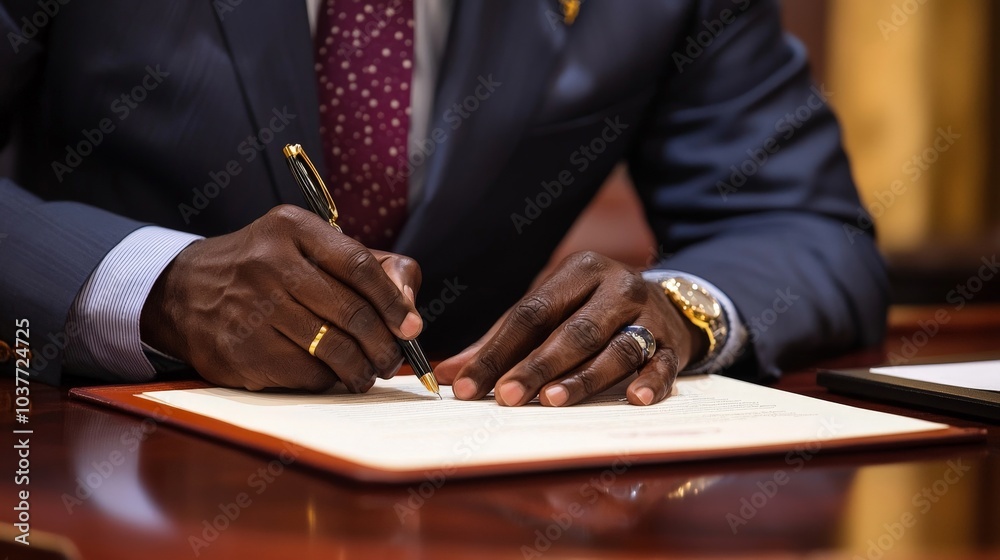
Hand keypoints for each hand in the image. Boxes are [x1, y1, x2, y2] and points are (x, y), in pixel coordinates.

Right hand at [140, 205, 421, 391]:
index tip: (411, 328)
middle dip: (384, 344)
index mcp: (292, 228)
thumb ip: (370, 267)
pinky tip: (329, 375)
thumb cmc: (268, 269)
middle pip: (350, 312)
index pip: (359, 265)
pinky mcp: (239, 351)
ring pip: (332, 349)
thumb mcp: (309, 246)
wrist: (185, 290)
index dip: (393, 302)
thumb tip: (411, 315)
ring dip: (362, 368)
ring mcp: (250, 308)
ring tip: (369, 372)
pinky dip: (327, 380)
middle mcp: (268, 263)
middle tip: (394, 358)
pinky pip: (305, 374)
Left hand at [436, 252, 705, 405]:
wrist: (671, 303)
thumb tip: (448, 376)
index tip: (468, 387)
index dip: (496, 351)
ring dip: (584, 376)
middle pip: (573, 330)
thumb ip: (500, 342)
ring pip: (616, 347)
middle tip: (506, 396)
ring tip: (553, 400)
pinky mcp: (673, 343)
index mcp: (578, 271)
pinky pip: (663, 362)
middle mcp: (616, 287)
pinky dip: (651, 380)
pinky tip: (635, 398)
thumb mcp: (551, 312)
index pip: (530, 314)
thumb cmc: (592, 311)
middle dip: (537, 365)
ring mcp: (649, 314)